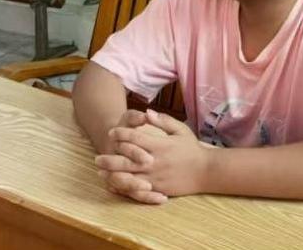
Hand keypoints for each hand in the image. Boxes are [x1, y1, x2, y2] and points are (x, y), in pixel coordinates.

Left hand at [94, 109, 210, 201]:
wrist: (206, 171)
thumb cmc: (192, 149)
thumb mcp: (180, 130)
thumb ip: (163, 121)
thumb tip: (147, 112)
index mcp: (160, 146)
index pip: (135, 138)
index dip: (121, 134)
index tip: (111, 132)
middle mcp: (155, 162)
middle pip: (127, 160)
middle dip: (110, 159)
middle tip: (96, 158)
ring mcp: (156, 178)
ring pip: (129, 177)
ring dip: (113, 175)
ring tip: (101, 173)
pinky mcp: (158, 189)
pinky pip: (137, 191)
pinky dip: (124, 189)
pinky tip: (114, 186)